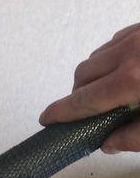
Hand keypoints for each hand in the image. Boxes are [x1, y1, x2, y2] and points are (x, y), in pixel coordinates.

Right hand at [39, 23, 139, 152]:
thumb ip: (135, 136)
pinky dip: (111, 59)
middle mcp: (131, 52)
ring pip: (96, 57)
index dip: (62, 112)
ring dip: (95, 76)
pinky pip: (114, 42)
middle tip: (92, 113)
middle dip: (80, 95)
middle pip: (83, 75)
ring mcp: (137, 34)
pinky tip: (127, 72)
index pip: (85, 100)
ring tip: (114, 92)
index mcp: (133, 80)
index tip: (46, 119)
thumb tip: (108, 143)